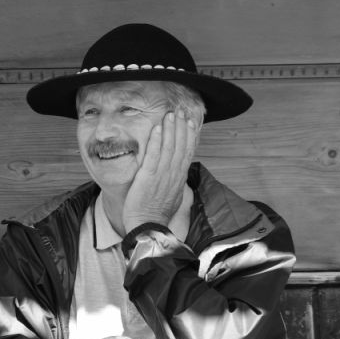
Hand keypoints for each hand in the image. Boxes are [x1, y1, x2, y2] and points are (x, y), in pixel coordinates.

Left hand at [123, 110, 196, 232]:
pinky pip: (154, 155)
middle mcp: (174, 174)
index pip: (188, 153)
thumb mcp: (172, 197)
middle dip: (182, 127)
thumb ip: (174, 183)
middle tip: (182, 111)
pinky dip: (156, 141)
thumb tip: (177, 175)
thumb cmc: (156, 214)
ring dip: (170, 129)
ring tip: (170, 114)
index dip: (190, 136)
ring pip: (169, 148)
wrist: (148, 227)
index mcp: (179, 178)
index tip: (191, 122)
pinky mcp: (148, 177)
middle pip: (181, 146)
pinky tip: (157, 129)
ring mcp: (162, 175)